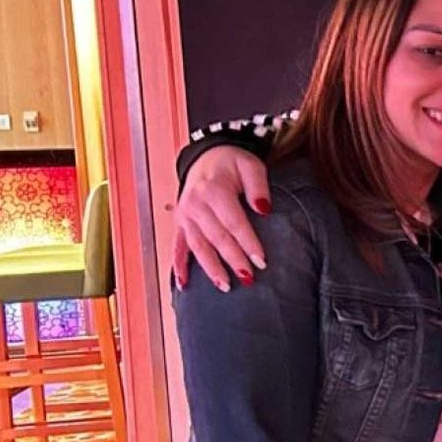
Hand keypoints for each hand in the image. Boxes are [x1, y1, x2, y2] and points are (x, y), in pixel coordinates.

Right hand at [172, 147, 270, 291]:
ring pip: (197, 246)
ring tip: (225, 286)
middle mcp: (196, 205)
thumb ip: (259, 187)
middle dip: (233, 260)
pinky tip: (183, 284)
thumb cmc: (233, 162)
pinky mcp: (180, 222)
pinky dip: (178, 266)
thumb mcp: (251, 166)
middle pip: (217, 237)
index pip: (234, 223)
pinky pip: (177, 246)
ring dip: (211, 268)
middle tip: (248, 278)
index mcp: (214, 191)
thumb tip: (265, 210)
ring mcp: (185, 215)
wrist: (207, 155)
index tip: (261, 261)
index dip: (248, 243)